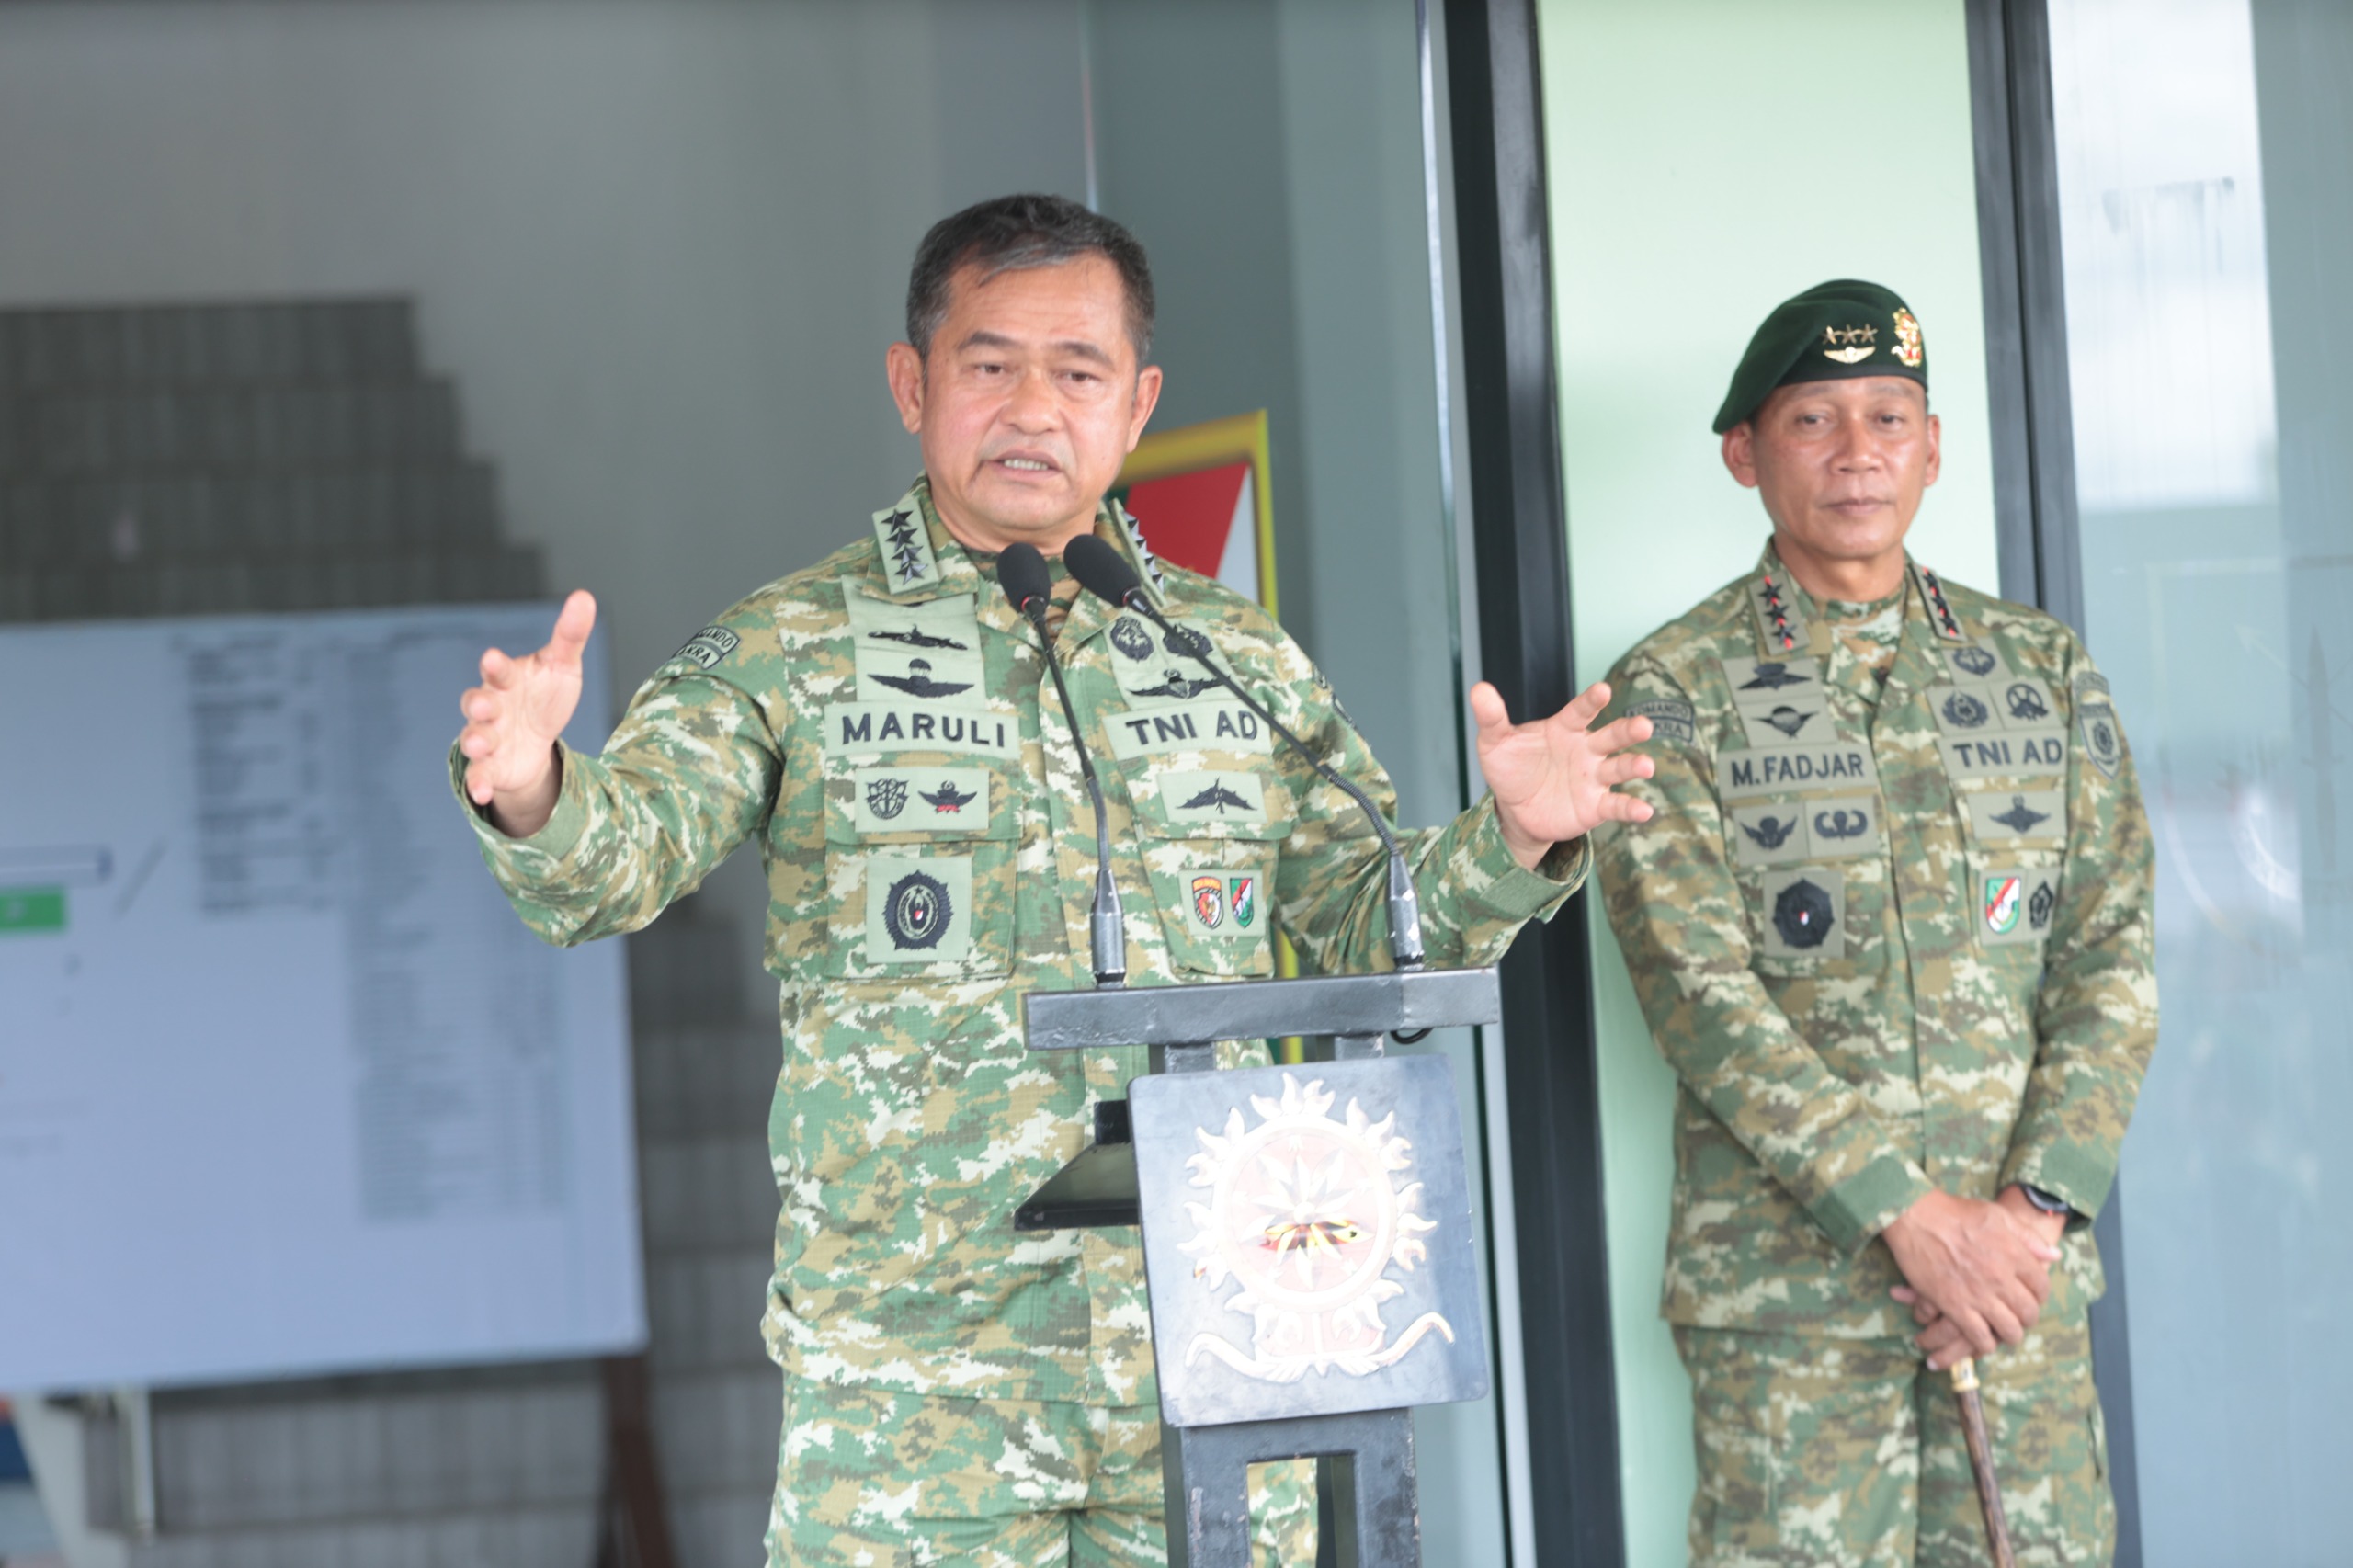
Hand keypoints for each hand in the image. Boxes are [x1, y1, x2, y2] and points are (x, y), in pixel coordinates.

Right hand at [458, 590, 595, 836]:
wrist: (538, 736)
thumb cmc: (545, 692)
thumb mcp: (562, 665)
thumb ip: (570, 635)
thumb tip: (584, 596)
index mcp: (508, 678)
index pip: (498, 669)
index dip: (495, 665)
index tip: (493, 658)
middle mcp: (491, 706)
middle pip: (477, 702)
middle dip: (479, 702)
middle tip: (486, 703)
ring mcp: (488, 736)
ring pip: (474, 737)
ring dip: (475, 740)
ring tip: (482, 743)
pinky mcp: (490, 766)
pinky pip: (478, 775)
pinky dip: (477, 783)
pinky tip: (482, 792)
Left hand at [1470, 680, 1655, 869]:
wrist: (1514, 809)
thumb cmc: (1511, 768)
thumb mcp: (1495, 744)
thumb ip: (1491, 718)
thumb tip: (1479, 689)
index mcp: (1564, 728)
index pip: (1581, 711)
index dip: (1592, 701)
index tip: (1603, 690)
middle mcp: (1586, 750)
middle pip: (1611, 736)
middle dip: (1628, 731)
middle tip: (1644, 725)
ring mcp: (1593, 777)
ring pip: (1619, 768)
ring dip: (1634, 766)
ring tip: (1646, 766)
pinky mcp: (1596, 806)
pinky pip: (1616, 805)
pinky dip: (1632, 808)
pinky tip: (1646, 810)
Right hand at [1880, 1189, 2061, 1369]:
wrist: (1915, 1217)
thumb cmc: (1955, 1212)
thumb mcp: (1997, 1215)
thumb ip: (2028, 1236)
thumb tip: (2054, 1255)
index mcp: (2014, 1254)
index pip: (2042, 1285)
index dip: (2040, 1295)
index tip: (2031, 1296)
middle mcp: (2001, 1277)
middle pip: (2029, 1312)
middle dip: (2028, 1318)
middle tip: (2019, 1317)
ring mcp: (1978, 1294)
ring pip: (2009, 1329)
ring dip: (2010, 1334)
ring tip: (2005, 1332)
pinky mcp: (1955, 1306)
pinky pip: (1980, 1337)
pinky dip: (1985, 1343)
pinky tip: (1982, 1338)